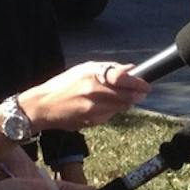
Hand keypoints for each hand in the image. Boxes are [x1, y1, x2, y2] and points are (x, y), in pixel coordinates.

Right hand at [19, 61, 147, 129]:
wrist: (43, 106)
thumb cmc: (63, 85)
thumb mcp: (83, 69)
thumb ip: (108, 69)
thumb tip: (130, 68)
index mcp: (93, 75)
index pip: (124, 78)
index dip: (139, 83)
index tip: (146, 85)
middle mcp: (95, 92)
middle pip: (127, 96)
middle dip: (136, 95)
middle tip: (140, 93)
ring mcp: (94, 108)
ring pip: (121, 108)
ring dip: (123, 103)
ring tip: (113, 98)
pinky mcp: (92, 121)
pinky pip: (109, 116)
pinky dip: (110, 111)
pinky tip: (99, 107)